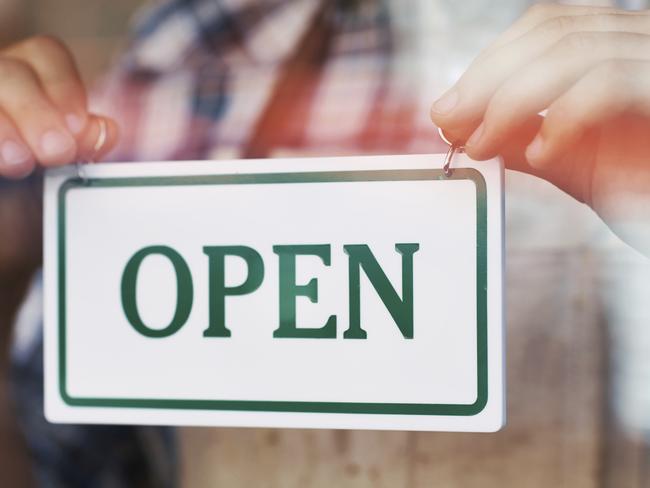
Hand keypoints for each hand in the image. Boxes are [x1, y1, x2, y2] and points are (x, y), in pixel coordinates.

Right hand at [0, 36, 118, 178]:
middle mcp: (0, 77)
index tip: (78, 126)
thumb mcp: (63, 158)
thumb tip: (105, 130)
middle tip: (57, 152)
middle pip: (11, 73)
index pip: (46, 54)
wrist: (12, 195)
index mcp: (30, 74)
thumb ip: (84, 142)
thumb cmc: (36, 175)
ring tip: (21, 163)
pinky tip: (2, 164)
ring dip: (4, 129)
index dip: (64, 87)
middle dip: (37, 113)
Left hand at [431, 4, 649, 255]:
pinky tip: (540, 154)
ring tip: (481, 145)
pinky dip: (561, 118)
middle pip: (553, 31)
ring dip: (509, 101)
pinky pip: (607, 85)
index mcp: (620, 46)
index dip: (490, 62)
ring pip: (572, 52)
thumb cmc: (641, 186)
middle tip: (447, 120)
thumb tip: (459, 124)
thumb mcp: (569, 156)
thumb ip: (520, 134)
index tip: (449, 105)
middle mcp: (644, 40)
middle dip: (487, 79)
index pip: (547, 26)